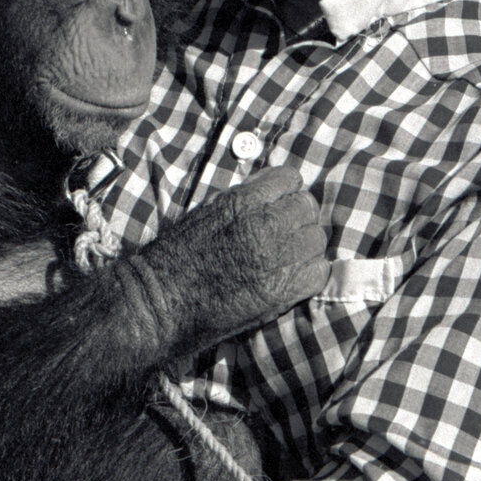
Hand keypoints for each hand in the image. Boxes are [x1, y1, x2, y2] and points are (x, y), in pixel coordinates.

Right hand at [121, 164, 327, 354]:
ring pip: (317, 239)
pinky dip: (310, 274)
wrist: (162, 301)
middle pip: (308, 207)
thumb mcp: (206, 211)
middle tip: (285, 233)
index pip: (290, 179)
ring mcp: (276, 258)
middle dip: (298, 217)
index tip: (280, 204)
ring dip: (306, 246)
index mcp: (242, 201)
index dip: (286, 192)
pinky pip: (319, 272)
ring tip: (287, 257)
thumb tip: (271, 189)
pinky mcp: (282, 291)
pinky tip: (292, 278)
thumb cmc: (176, 256)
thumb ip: (243, 198)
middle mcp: (264, 225)